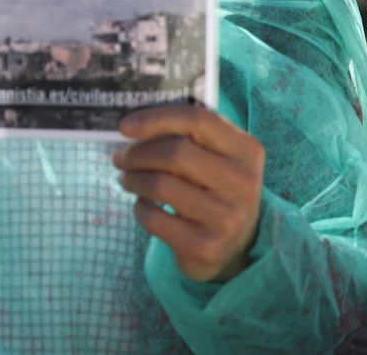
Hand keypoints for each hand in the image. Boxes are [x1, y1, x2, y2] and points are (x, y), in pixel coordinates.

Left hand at [114, 104, 265, 281]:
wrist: (234, 247)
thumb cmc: (214, 189)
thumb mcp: (216, 159)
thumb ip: (186, 136)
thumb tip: (133, 126)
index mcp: (247, 151)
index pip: (198, 120)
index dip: (155, 119)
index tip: (124, 126)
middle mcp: (243, 184)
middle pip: (175, 153)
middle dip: (137, 154)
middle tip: (120, 158)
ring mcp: (226, 218)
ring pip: (161, 185)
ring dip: (133, 179)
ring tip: (126, 179)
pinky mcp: (205, 246)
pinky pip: (154, 219)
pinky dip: (139, 208)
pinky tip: (142, 205)